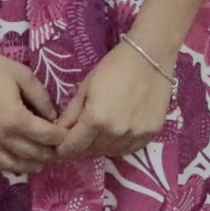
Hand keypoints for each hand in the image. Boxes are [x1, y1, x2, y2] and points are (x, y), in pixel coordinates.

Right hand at [0, 41, 64, 176]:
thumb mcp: (22, 75)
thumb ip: (40, 98)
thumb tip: (52, 117)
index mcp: (15, 118)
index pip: (45, 136)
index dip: (60, 138)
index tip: (68, 137)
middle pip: (31, 154)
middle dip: (48, 155)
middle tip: (58, 154)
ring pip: (10, 165)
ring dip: (28, 166)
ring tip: (39, 165)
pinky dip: (4, 167)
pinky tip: (13, 165)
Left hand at [54, 39, 175, 161]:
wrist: (151, 57)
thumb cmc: (114, 67)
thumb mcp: (86, 87)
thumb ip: (71, 113)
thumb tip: (59, 131)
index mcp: (95, 119)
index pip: (73, 147)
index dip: (63, 149)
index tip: (58, 147)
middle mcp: (115, 133)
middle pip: (90, 152)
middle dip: (80, 149)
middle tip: (76, 140)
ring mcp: (135, 135)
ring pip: (109, 152)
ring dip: (99, 148)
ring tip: (96, 136)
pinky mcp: (150, 134)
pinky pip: (128, 149)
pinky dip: (118, 146)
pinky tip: (115, 134)